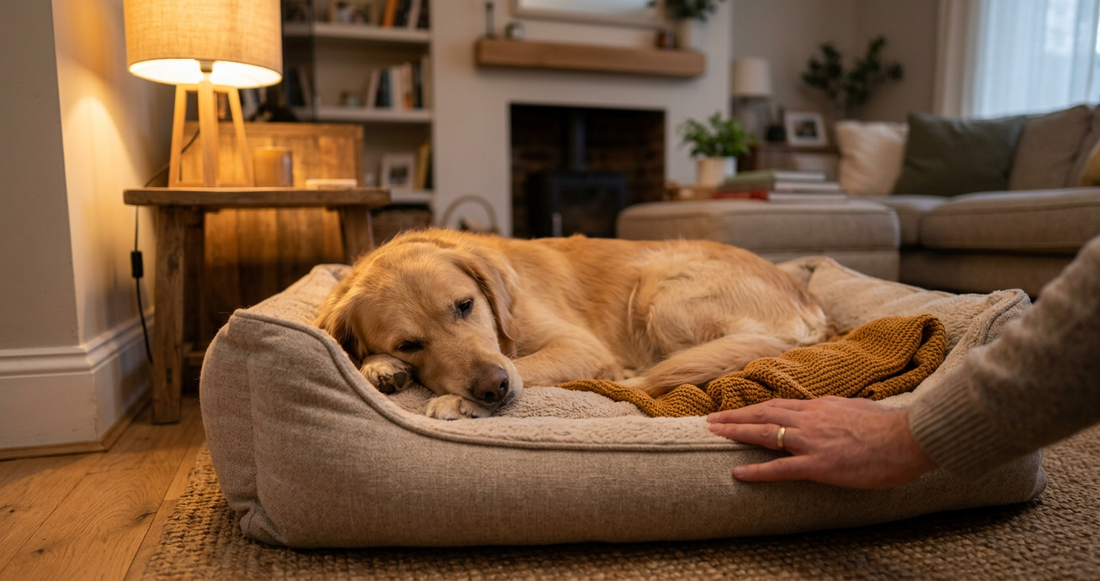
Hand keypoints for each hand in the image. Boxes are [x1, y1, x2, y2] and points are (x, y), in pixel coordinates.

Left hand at [706, 396, 937, 488]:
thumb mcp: (859, 410)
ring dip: (736, 432)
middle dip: (734, 416)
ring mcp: (812, 441)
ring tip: (712, 433)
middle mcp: (811, 419)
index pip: (779, 405)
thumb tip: (833, 410)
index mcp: (821, 407)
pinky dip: (757, 470)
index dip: (754, 408)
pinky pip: (781, 468)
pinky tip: (738, 473)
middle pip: (763, 413)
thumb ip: (839, 410)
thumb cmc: (891, 427)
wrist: (909, 438)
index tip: (736, 411)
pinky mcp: (819, 465)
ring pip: (765, 433)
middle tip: (710, 419)